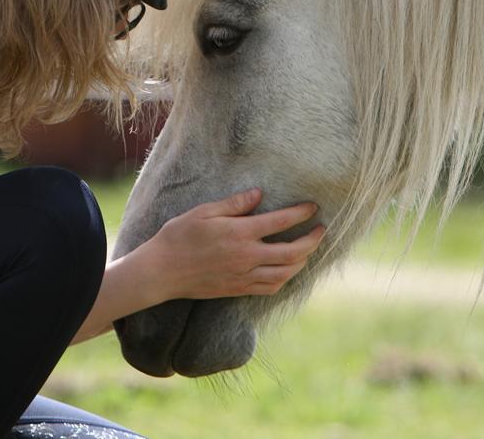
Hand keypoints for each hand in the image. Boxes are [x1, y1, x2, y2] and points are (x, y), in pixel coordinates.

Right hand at [143, 188, 325, 300]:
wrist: (163, 271)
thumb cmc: (179, 236)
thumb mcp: (204, 211)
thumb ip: (234, 204)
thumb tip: (258, 194)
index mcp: (239, 233)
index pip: (280, 222)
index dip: (300, 213)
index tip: (312, 207)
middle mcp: (247, 257)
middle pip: (292, 252)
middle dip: (312, 240)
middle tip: (321, 230)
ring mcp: (244, 276)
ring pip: (286, 273)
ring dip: (303, 261)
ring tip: (308, 250)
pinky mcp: (238, 289)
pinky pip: (270, 287)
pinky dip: (285, 279)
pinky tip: (287, 271)